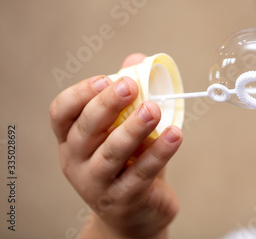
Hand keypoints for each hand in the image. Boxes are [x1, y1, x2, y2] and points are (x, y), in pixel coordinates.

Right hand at [50, 53, 182, 238]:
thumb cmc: (128, 163)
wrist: (134, 214)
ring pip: (112, 153)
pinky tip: (176, 135)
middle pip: (85, 129)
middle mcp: (77, 161)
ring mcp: (97, 183)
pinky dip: (159, 153)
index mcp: (72, 139)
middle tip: (131, 86)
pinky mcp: (124, 199)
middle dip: (108, 104)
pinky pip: (142, 173)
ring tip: (154, 110)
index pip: (61, 113)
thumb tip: (138, 60)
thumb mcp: (123, 130)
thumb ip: (129, 96)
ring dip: (134, 129)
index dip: (80, 94)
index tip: (106, 78)